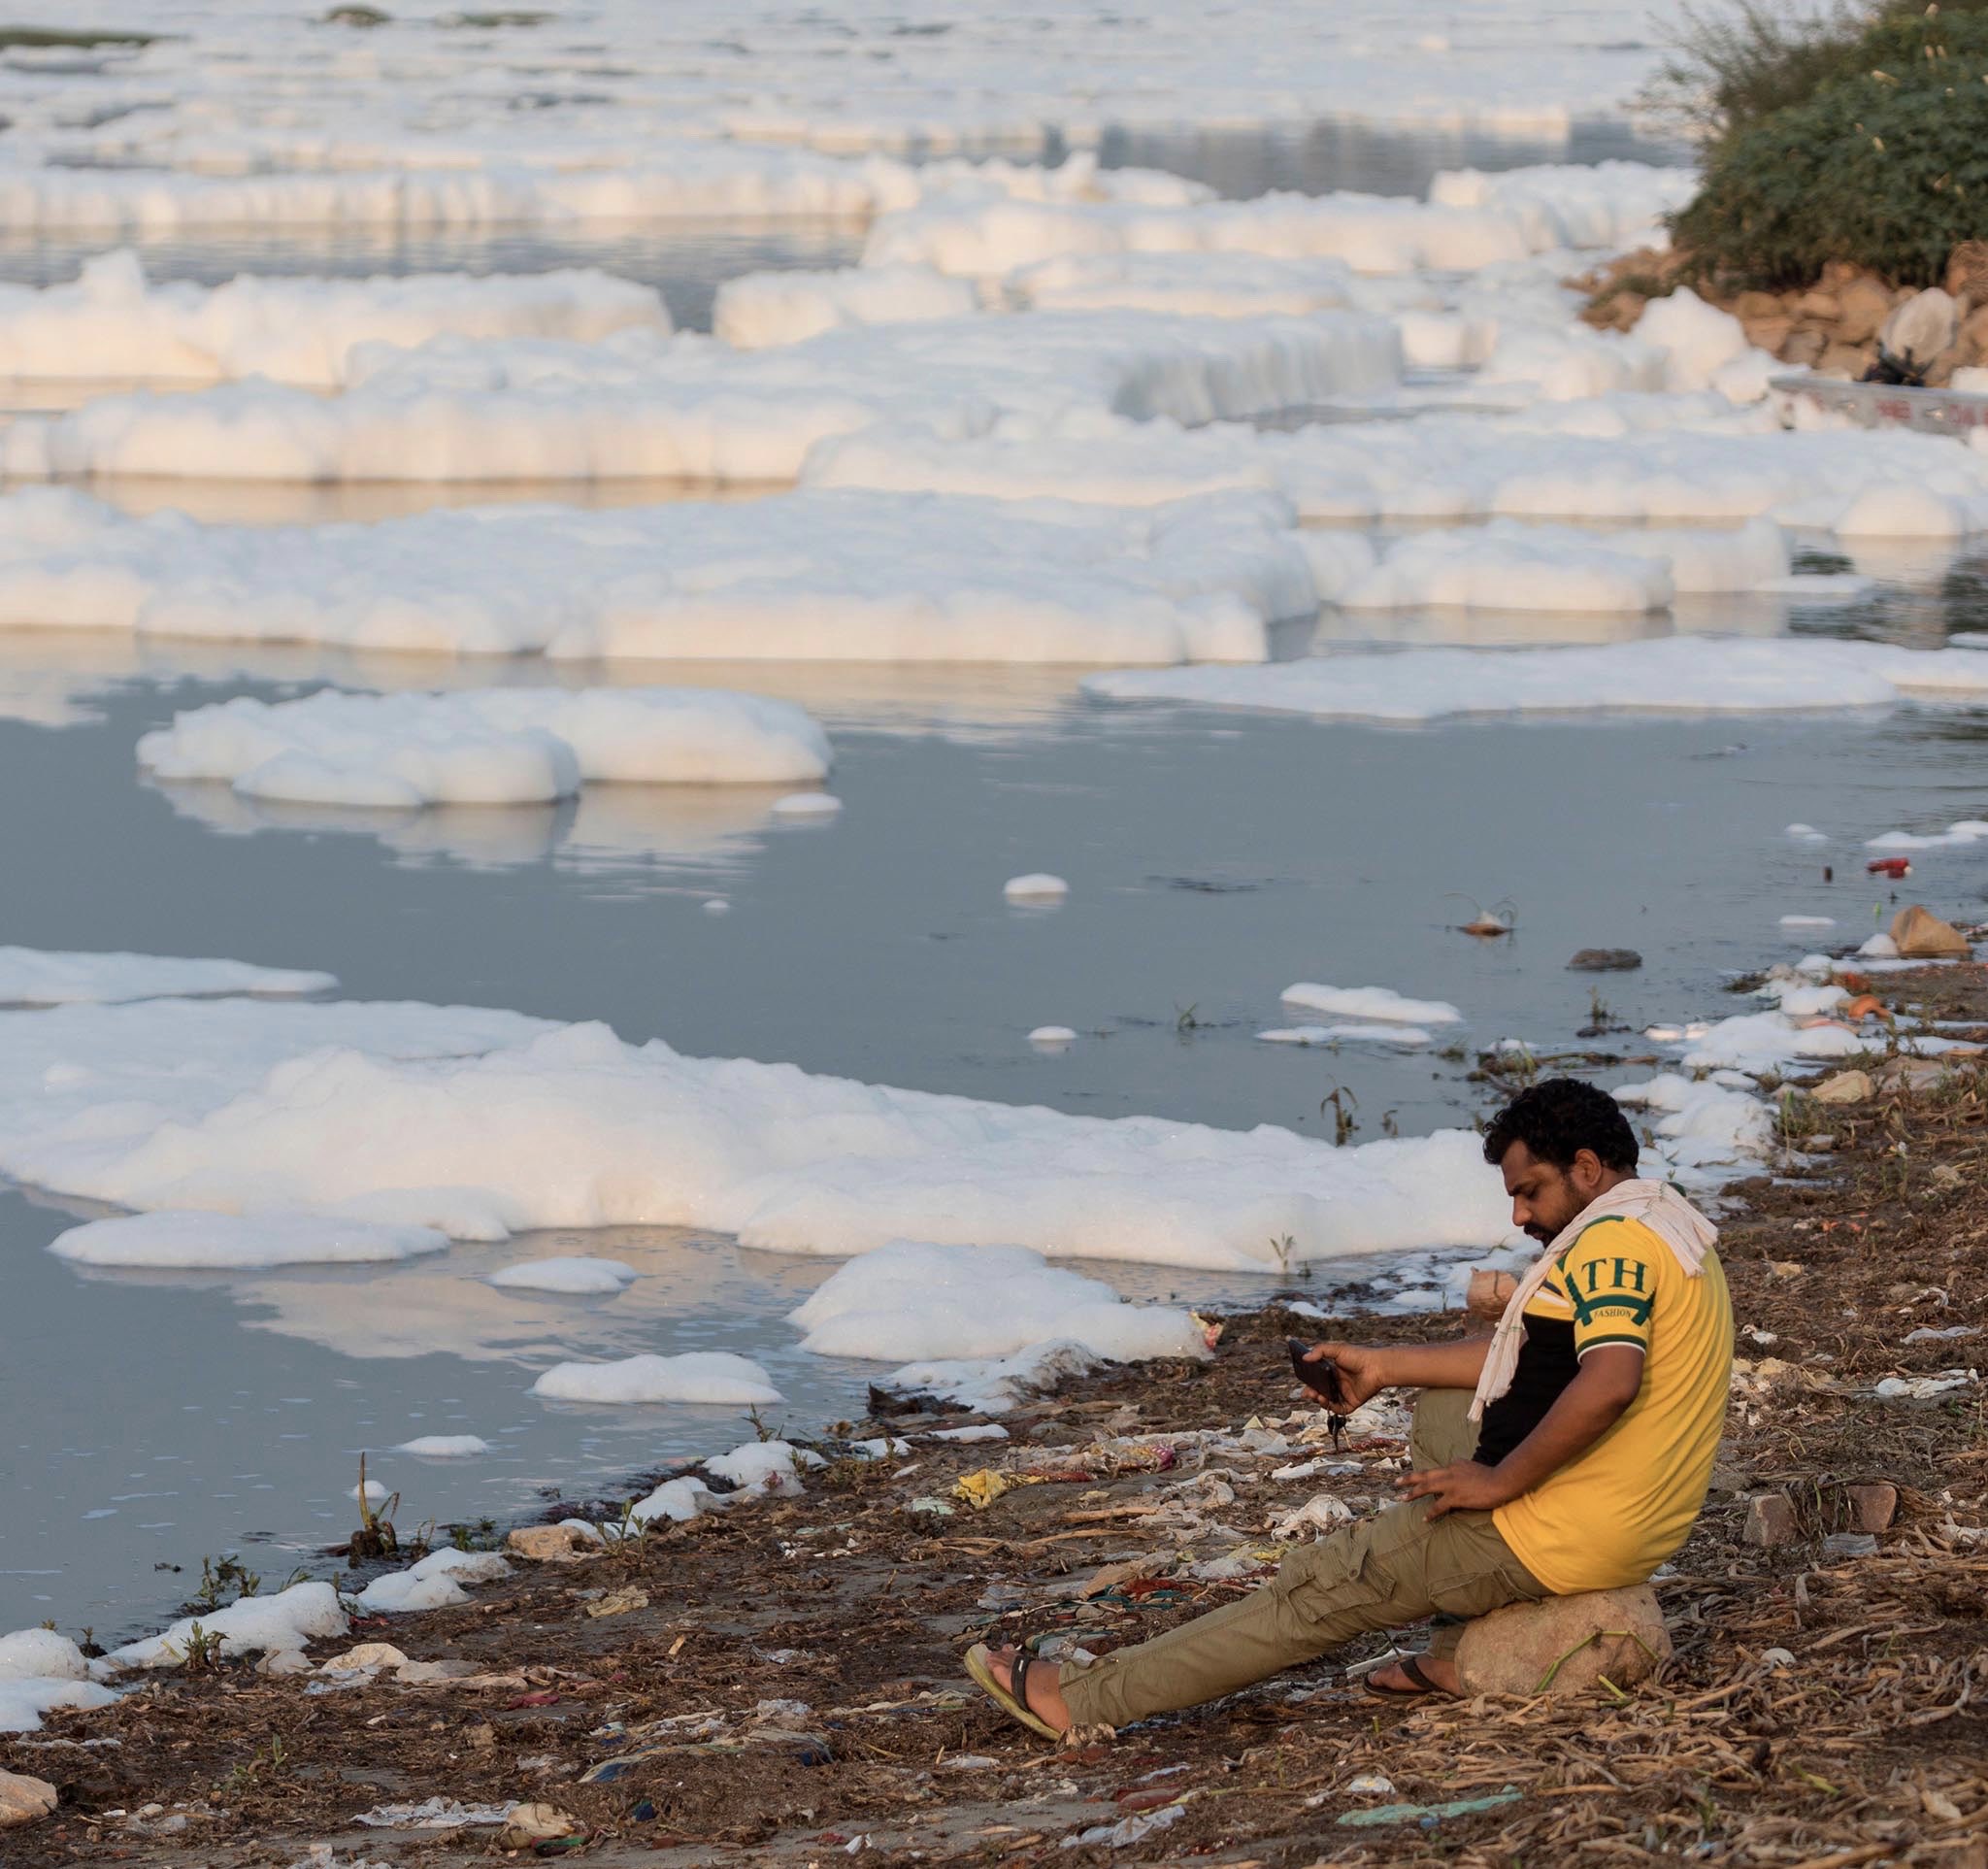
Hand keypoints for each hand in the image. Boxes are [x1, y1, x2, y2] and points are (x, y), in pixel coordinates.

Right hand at [1299, 1342, 1388, 1409]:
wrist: (1376, 1367)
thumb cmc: (1359, 1356)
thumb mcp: (1337, 1349)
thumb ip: (1320, 1351)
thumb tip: (1305, 1357)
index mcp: (1334, 1371)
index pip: (1318, 1379)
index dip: (1310, 1383)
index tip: (1304, 1384)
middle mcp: (1339, 1383)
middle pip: (1321, 1392)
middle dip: (1312, 1393)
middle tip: (1308, 1393)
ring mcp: (1345, 1393)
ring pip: (1329, 1401)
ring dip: (1320, 1401)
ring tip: (1318, 1396)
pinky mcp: (1352, 1402)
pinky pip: (1340, 1409)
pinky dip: (1332, 1408)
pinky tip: (1327, 1402)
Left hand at [1393, 1459, 1515, 1518]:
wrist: (1501, 1481)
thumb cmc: (1493, 1476)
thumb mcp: (1474, 1467)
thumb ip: (1464, 1470)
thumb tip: (1460, 1475)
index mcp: (1455, 1464)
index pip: (1439, 1471)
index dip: (1434, 1477)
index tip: (1425, 1481)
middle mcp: (1449, 1472)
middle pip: (1425, 1475)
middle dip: (1409, 1478)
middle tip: (1396, 1482)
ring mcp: (1450, 1484)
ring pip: (1426, 1487)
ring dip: (1412, 1493)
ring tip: (1402, 1498)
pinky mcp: (1455, 1497)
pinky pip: (1438, 1506)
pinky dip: (1430, 1513)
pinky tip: (1424, 1518)